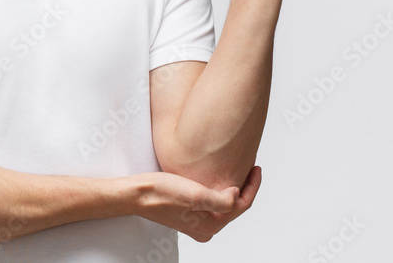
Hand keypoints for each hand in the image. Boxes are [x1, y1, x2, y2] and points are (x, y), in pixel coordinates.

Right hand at [129, 167, 260, 241]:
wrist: (136, 192)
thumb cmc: (160, 193)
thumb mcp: (195, 195)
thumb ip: (221, 199)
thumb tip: (236, 194)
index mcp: (209, 226)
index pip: (241, 206)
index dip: (252, 186)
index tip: (256, 168)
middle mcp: (205, 226)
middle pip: (234, 205)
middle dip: (244, 186)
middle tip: (250, 165)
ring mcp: (197, 219)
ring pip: (223, 202)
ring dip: (231, 185)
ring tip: (238, 168)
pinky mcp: (189, 210)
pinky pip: (212, 199)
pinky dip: (218, 187)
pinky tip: (218, 175)